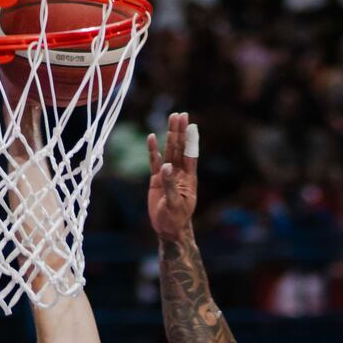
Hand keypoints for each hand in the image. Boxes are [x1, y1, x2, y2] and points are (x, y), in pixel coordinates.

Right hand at [145, 112, 202, 240]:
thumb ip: (170, 184)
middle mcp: (180, 173)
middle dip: (179, 131)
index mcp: (189, 179)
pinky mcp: (157, 179)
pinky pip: (154, 162)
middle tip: (180, 115)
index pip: (190, 155)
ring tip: (171, 119)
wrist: (168, 228)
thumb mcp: (174, 203)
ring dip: (170, 135)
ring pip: (169, 151)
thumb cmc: (175, 218)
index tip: (191, 125)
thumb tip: (166, 166)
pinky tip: (152, 138)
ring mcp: (168, 175)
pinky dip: (153, 150)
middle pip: (179, 148)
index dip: (190, 140)